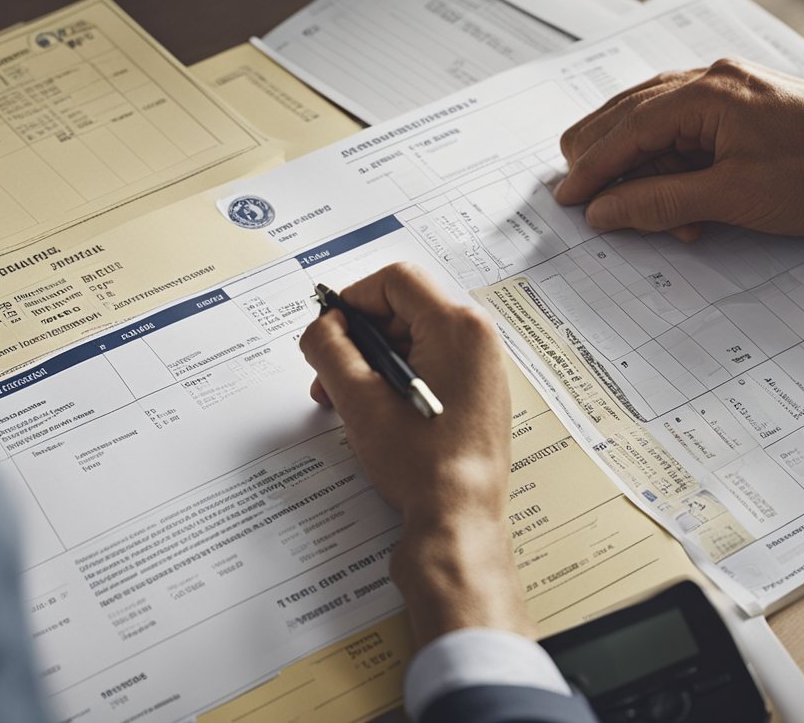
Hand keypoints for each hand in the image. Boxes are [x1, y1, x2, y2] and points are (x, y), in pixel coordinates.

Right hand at [299, 263, 533, 643]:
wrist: (458, 522)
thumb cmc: (422, 466)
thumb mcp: (359, 400)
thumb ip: (329, 349)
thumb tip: (321, 328)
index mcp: (458, 328)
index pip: (395, 281)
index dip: (353, 300)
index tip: (330, 331)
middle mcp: (478, 340)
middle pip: (403, 309)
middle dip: (359, 339)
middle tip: (329, 374)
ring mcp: (482, 368)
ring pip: (414, 340)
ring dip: (373, 363)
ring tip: (345, 400)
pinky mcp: (477, 394)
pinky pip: (430, 365)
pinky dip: (396, 379)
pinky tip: (374, 412)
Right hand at [555, 58, 803, 238]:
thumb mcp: (734, 196)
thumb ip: (660, 202)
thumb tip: (605, 210)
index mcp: (705, 93)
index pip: (625, 130)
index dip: (590, 168)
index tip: (566, 198)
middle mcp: (709, 82)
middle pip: (628, 115)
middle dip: (601, 158)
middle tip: (576, 194)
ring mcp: (725, 92)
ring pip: (652, 124)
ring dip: (636, 167)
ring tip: (618, 202)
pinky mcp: (739, 109)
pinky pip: (683, 134)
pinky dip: (667, 165)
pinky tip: (668, 199)